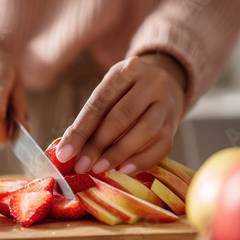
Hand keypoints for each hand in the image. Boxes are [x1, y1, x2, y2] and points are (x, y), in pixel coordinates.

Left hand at [56, 53, 186, 174]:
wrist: (162, 87)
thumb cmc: (125, 94)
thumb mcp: (108, 93)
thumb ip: (90, 119)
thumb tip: (69, 150)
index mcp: (128, 70)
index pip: (100, 102)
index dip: (81, 130)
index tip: (65, 154)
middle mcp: (152, 82)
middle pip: (122, 116)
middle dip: (98, 145)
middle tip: (82, 165)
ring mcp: (167, 103)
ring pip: (145, 131)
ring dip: (119, 154)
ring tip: (99, 168)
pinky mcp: (174, 124)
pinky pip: (162, 146)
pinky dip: (141, 161)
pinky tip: (123, 170)